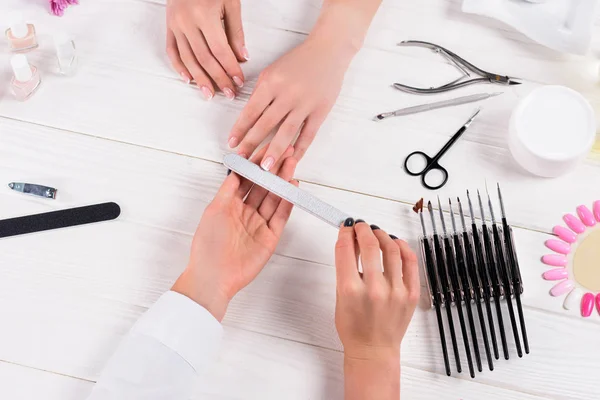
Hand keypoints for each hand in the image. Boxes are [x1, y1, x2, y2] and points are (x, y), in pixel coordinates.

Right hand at [166, 0, 247, 99]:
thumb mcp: (230, 2)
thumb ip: (236, 31)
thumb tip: (242, 57)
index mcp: (205, 15)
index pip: (220, 50)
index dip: (230, 68)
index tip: (238, 81)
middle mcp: (187, 22)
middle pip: (204, 59)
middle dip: (218, 78)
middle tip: (228, 93)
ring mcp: (175, 25)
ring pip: (188, 59)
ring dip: (200, 79)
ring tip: (209, 94)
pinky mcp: (168, 26)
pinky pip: (172, 51)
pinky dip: (179, 67)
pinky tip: (189, 80)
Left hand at [172, 147, 297, 320]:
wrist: (214, 276)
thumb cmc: (208, 246)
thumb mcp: (214, 210)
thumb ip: (228, 189)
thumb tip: (236, 168)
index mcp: (230, 205)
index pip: (247, 179)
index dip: (257, 164)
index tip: (267, 148)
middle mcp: (246, 212)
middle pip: (263, 186)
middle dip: (274, 169)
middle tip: (286, 152)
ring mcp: (259, 224)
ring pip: (274, 198)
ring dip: (283, 181)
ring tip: (292, 164)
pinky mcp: (270, 237)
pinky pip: (281, 216)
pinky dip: (287, 201)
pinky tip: (292, 187)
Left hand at [227, 31, 355, 167]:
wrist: (328, 51)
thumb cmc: (298, 61)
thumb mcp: (273, 70)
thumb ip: (262, 93)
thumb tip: (248, 118)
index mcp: (271, 82)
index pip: (251, 110)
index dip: (240, 129)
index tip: (232, 143)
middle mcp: (287, 93)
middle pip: (266, 124)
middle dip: (252, 144)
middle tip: (243, 161)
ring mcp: (305, 103)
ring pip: (287, 132)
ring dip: (274, 151)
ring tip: (266, 168)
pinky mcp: (320, 111)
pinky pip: (308, 134)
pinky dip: (300, 149)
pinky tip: (291, 159)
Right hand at [334, 219, 419, 398]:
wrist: (373, 350)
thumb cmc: (354, 327)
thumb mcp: (340, 296)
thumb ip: (346, 268)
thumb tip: (352, 241)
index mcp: (350, 290)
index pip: (346, 249)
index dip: (345, 232)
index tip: (346, 226)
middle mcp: (374, 289)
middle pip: (370, 245)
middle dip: (363, 229)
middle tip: (360, 225)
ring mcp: (396, 292)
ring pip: (392, 249)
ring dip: (382, 235)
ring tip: (376, 233)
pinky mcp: (411, 294)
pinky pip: (410, 261)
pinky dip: (402, 247)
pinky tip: (395, 243)